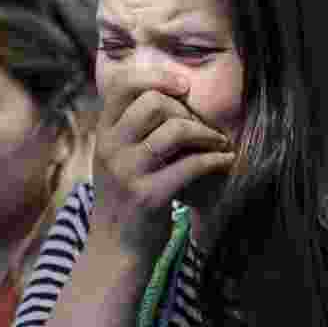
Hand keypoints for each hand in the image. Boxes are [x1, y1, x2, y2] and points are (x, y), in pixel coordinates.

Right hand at [92, 69, 233, 262]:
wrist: (113, 250)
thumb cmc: (122, 199)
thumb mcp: (114, 158)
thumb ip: (130, 128)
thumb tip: (171, 95)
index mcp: (103, 134)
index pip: (124, 86)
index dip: (157, 77)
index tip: (182, 86)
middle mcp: (111, 149)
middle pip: (155, 102)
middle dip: (187, 111)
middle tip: (202, 127)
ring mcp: (128, 173)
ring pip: (175, 130)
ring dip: (206, 133)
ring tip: (218, 141)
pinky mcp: (149, 196)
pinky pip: (192, 165)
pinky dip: (215, 159)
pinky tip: (224, 161)